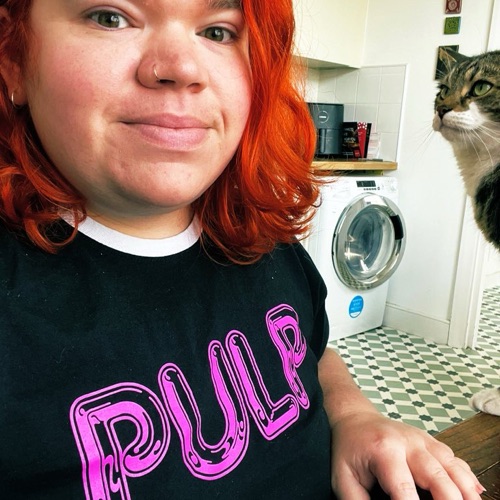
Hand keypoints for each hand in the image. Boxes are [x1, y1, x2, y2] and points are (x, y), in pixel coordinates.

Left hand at [330, 412, 484, 499]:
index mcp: (383, 450)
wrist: (354, 418)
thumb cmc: (348, 449)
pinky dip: (467, 479)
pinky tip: (473, 494)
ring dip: (465, 491)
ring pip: (453, 466)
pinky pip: (455, 460)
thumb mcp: (343, 477)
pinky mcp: (431, 442)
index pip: (404, 489)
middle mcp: (408, 442)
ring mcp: (422, 440)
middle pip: (437, 476)